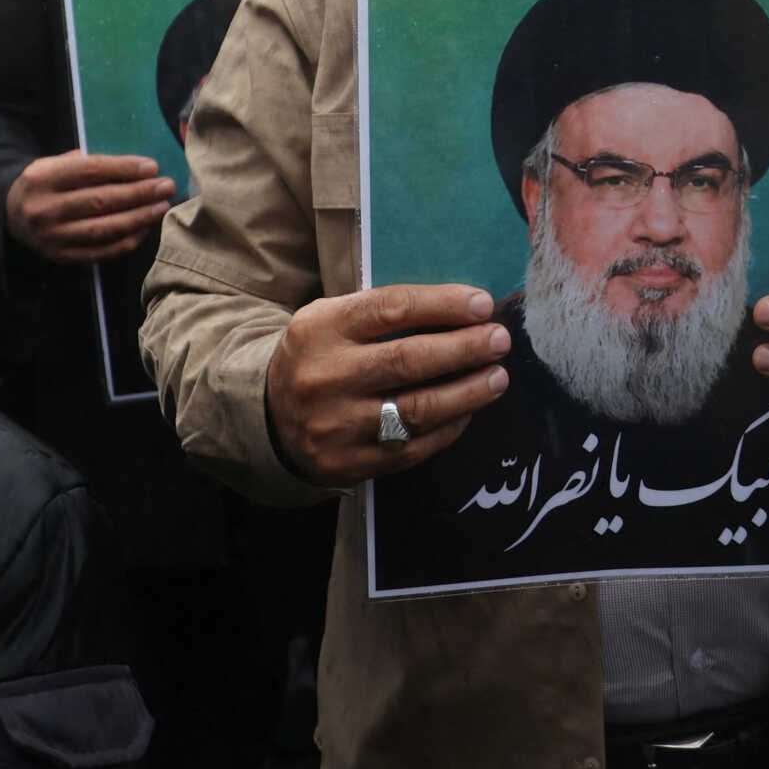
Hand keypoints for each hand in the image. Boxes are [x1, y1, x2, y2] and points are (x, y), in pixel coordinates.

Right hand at [4, 151, 174, 261]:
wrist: (9, 215)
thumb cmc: (44, 183)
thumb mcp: (53, 163)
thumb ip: (86, 163)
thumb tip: (134, 166)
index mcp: (42, 179)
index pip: (90, 171)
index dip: (123, 169)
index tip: (152, 167)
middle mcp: (44, 210)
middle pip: (100, 201)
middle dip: (139, 193)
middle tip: (166, 186)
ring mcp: (52, 237)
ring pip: (104, 228)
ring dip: (139, 218)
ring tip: (162, 206)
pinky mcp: (60, 257)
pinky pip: (100, 252)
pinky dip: (126, 241)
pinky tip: (145, 228)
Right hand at [263, 284, 511, 485]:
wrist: (268, 419)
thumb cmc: (319, 357)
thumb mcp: (332, 320)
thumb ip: (384, 313)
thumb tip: (462, 310)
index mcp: (321, 329)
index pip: (391, 309)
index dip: (443, 305)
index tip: (483, 304)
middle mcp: (325, 377)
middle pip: (408, 360)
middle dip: (464, 348)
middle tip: (499, 340)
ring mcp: (335, 426)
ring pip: (416, 410)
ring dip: (467, 393)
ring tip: (497, 377)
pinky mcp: (347, 464)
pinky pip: (412, 448)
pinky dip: (447, 429)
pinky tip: (467, 411)